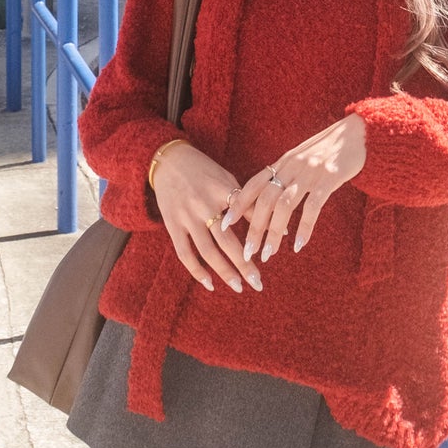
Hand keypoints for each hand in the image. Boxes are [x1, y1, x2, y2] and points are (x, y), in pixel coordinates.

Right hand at [152, 141, 260, 294]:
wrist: (169, 160)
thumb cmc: (205, 171)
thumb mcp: (228, 179)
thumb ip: (249, 203)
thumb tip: (278, 225)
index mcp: (222, 189)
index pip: (245, 214)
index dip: (258, 233)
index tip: (271, 253)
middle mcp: (204, 204)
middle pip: (226, 240)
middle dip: (244, 264)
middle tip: (258, 283)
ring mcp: (186, 216)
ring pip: (207, 251)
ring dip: (224, 272)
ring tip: (239, 287)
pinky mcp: (172, 224)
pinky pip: (184, 253)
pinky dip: (197, 271)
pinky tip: (210, 284)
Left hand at [224, 115, 366, 263]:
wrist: (358, 133)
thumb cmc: (329, 148)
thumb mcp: (302, 158)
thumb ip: (286, 174)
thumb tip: (268, 197)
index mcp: (283, 161)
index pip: (253, 184)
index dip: (238, 204)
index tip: (225, 224)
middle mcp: (292, 166)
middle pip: (265, 199)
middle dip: (254, 227)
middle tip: (248, 252)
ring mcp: (310, 172)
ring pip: (284, 205)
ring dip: (274, 232)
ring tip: (268, 254)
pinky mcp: (329, 179)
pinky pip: (313, 206)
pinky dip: (304, 227)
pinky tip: (299, 245)